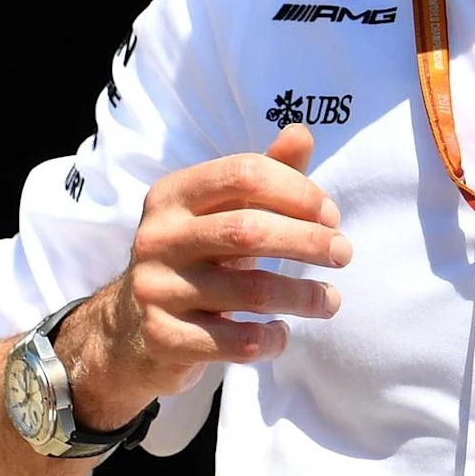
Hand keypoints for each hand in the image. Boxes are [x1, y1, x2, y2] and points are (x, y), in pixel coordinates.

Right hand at [63, 123, 350, 426]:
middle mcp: (158, 237)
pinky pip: (234, 341)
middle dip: (309, 241)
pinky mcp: (162, 337)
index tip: (330, 216)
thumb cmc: (195, 259)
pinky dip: (270, 339)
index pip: (244, 174)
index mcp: (172, 195)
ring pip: (250, 291)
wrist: (131, 328)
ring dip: (303, 296)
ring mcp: (156, 289)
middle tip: (343, 253)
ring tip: (330, 300)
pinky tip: (281, 334)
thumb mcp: (221, 213)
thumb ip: (263, 176)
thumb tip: (301, 134)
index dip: (298, 191)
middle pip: (249, 230)